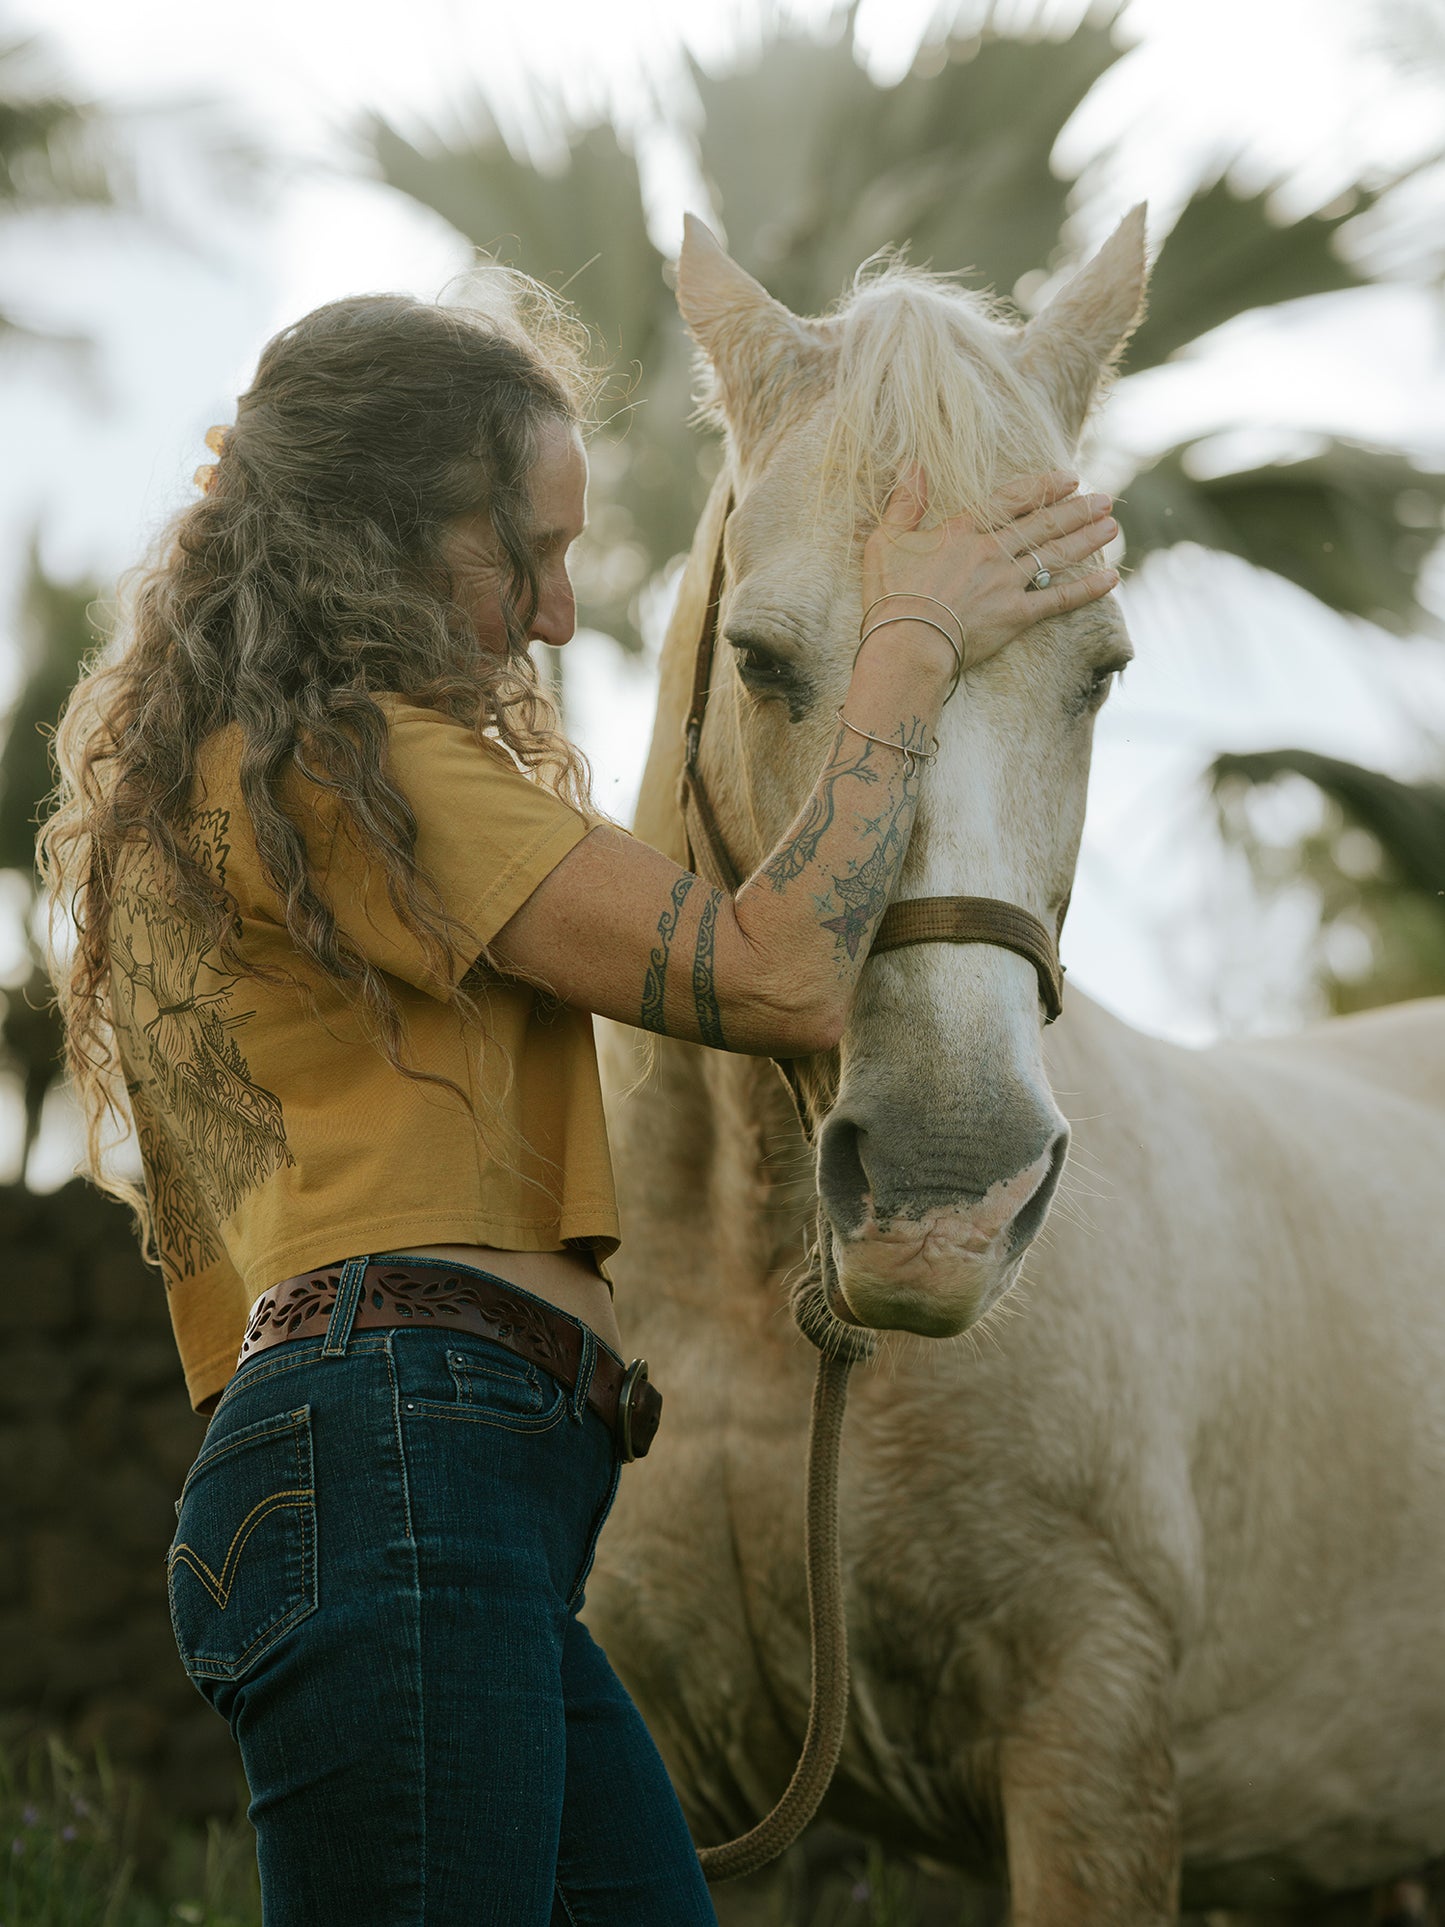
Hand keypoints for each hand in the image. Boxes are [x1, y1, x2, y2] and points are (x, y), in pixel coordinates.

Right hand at [860, 467, 1118, 671]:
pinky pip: (1059, 600)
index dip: (1043, 487)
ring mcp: (1007, 584)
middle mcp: (992, 552)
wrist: (906, 645)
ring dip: (1087, 539)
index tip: (1068, 478)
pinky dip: (1086, 589)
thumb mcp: (886, 541)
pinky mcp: (1015, 617)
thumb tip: (913, 465)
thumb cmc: (890, 595)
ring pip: (1055, 554)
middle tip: (1104, 499)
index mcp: (963, 530)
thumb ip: (905, 502)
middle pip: (1043, 524)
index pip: (1012, 500)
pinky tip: (1110, 578)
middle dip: (1077, 510)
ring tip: (1112, 526)